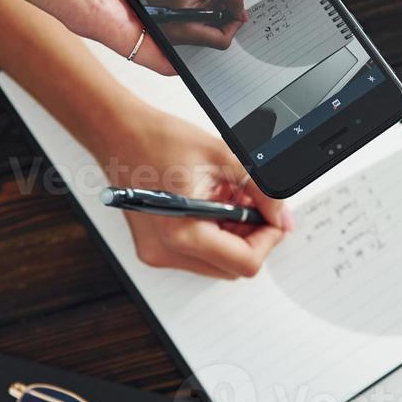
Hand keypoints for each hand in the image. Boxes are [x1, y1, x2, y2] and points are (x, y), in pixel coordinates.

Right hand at [91, 108, 293, 277]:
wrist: (119, 133)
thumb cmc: (158, 139)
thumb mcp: (222, 157)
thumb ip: (260, 190)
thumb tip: (282, 216)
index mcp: (182, 232)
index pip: (244, 263)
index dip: (268, 240)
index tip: (274, 219)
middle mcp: (166, 251)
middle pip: (231, 268)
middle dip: (251, 238)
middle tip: (252, 204)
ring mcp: (157, 253)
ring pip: (216, 264)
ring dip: (232, 237)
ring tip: (226, 199)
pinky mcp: (154, 248)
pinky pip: (197, 255)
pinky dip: (213, 235)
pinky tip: (209, 205)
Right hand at [143, 0, 248, 48]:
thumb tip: (242, 13)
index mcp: (184, 28)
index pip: (221, 41)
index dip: (234, 26)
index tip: (237, 12)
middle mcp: (178, 38)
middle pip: (214, 39)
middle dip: (225, 20)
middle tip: (225, 1)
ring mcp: (175, 36)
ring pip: (207, 34)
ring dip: (215, 17)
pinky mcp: (175, 31)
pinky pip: (198, 29)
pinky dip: (206, 16)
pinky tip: (202, 1)